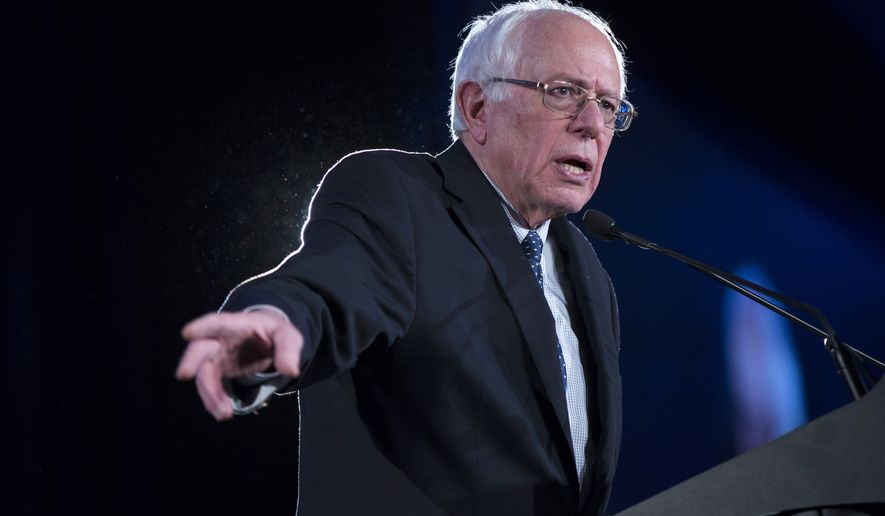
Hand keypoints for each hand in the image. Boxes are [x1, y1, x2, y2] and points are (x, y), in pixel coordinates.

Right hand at [175, 310, 302, 420]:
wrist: (267, 342)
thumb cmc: (274, 334)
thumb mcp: (288, 336)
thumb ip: (289, 349)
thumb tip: (290, 370)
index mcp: (237, 324)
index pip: (218, 322)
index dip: (202, 326)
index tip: (188, 332)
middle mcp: (220, 339)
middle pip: (201, 348)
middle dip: (192, 360)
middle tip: (184, 374)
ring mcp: (216, 356)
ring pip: (204, 374)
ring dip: (209, 394)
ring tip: (223, 413)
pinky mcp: (217, 371)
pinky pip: (210, 387)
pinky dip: (214, 400)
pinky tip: (223, 413)